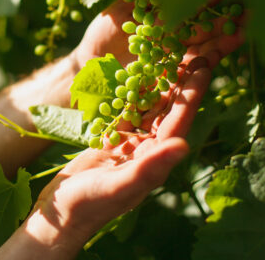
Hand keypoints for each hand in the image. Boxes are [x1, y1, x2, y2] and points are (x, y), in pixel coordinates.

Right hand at [31, 5, 244, 251]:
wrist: (59, 214)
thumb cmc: (88, 205)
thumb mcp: (118, 187)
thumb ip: (150, 167)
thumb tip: (184, 145)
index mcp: (155, 158)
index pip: (179, 120)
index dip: (192, 92)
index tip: (205, 64)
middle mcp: (149, 149)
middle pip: (170, 109)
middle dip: (184, 81)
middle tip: (196, 50)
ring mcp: (132, 145)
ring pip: (151, 107)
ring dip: (163, 82)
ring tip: (173, 55)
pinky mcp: (114, 141)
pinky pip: (129, 112)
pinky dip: (136, 92)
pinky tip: (140, 73)